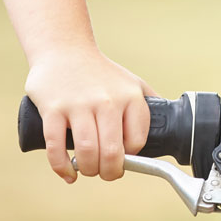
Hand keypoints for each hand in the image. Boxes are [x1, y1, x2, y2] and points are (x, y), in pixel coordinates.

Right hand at [25, 47, 157, 182]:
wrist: (63, 48)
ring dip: (88, 170)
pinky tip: (68, 173)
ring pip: (86, 152)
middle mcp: (107, 101)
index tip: (122, 159)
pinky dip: (62, 166)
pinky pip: (56, 146)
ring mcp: (78, 104)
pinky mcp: (53, 108)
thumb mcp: (131, 81)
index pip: (136, 141)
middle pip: (111, 152)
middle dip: (109, 172)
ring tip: (86, 169)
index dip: (129, 157)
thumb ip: (149, 102)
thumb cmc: (99, 71)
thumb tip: (168, 125)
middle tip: (104, 172)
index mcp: (129, 97)